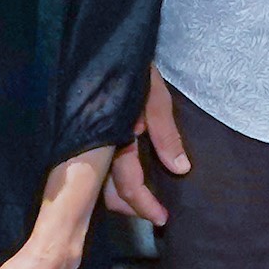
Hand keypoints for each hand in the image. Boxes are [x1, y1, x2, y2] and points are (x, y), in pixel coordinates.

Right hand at [100, 74, 187, 227]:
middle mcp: (95, 145)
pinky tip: (130, 178)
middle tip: (154, 214)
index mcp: (112, 137)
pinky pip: (99, 167)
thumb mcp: (155, 97)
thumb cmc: (132, 71)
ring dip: (121, 196)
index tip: (162, 219)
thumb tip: (179, 169)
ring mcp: (89, 142)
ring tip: (144, 201)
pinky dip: (114, 179)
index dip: (144, 205)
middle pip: (108, 192)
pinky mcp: (89, 137)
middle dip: (130, 207)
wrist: (107, 49)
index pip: (127, 184)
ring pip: (100, 184)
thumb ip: (165, 134)